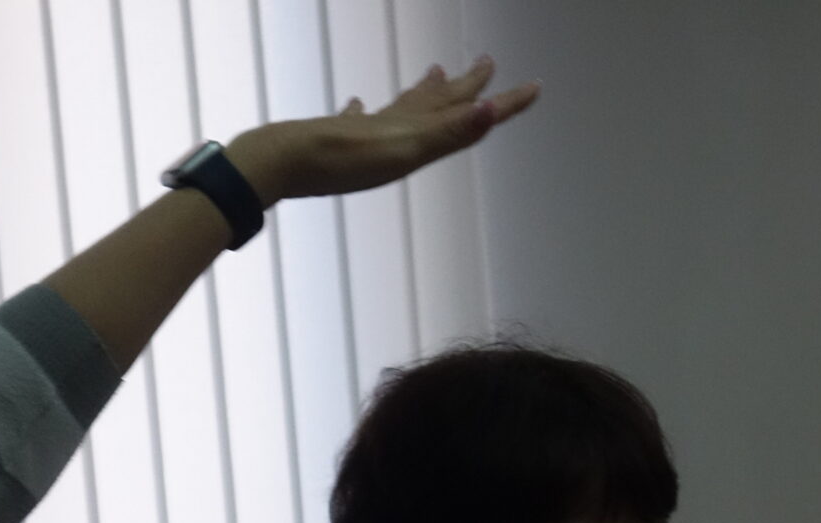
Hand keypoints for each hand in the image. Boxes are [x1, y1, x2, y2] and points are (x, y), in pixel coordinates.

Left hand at [225, 57, 539, 206]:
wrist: (285, 160)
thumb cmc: (347, 162)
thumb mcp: (407, 151)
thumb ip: (450, 133)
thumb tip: (493, 108)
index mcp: (417, 125)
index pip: (471, 110)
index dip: (505, 103)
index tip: (534, 86)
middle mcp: (396, 119)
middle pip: (440, 96)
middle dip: (468, 83)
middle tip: (486, 61)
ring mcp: (366, 126)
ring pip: (404, 102)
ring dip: (425, 89)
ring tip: (436, 72)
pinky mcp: (338, 137)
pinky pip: (359, 116)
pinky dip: (364, 108)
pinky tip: (356, 103)